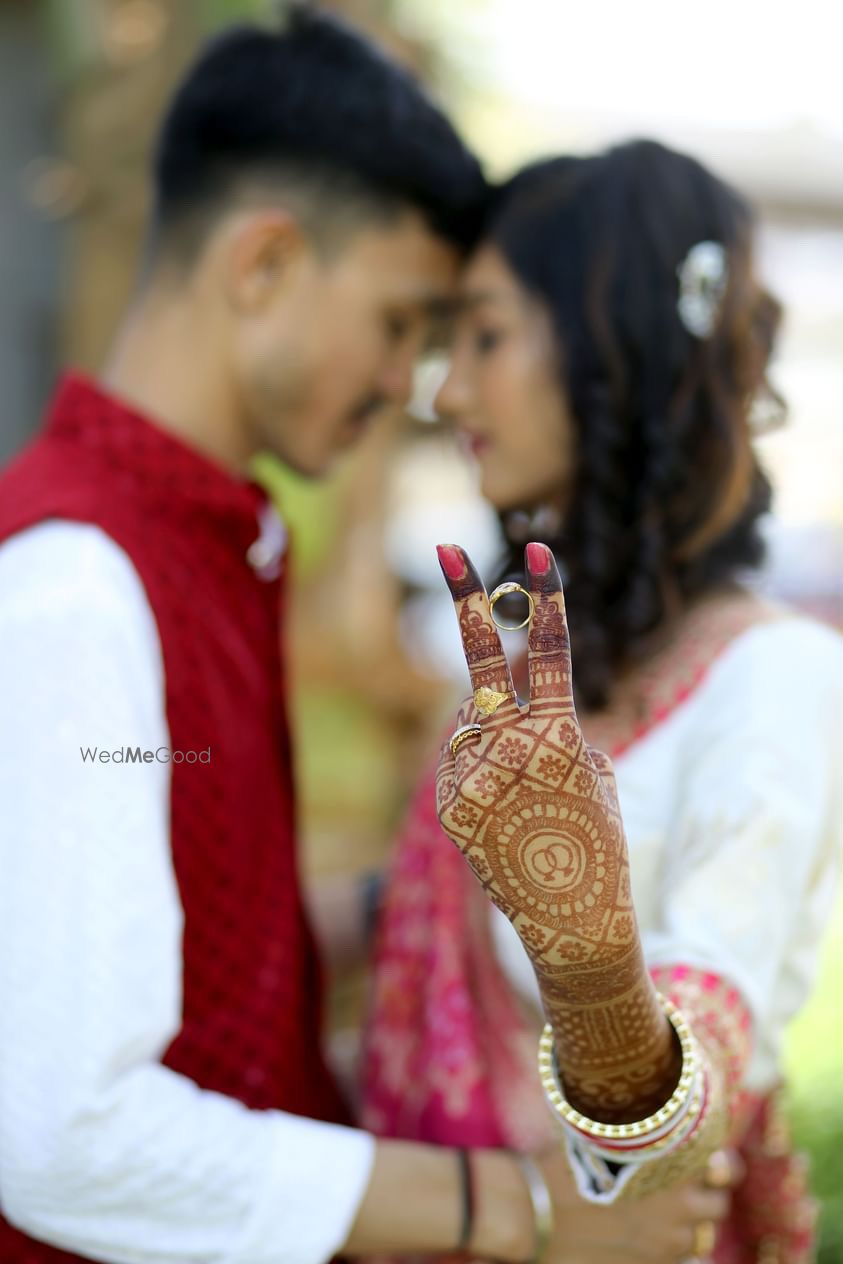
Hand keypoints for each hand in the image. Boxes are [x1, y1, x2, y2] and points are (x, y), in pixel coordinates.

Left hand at [435, 542, 634, 979]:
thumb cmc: (598, 845)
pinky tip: (502, 804)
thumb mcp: (594, 773)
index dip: (544, 600)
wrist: (573, 926)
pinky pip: (459, 759)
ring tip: (521, 785)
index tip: (538, 550)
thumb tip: (499, 694)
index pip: (546, 653)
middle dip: (467, 604)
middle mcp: (507, 755)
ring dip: (491, 730)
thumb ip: (551, 723)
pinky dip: (477, 765)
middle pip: (481, 667)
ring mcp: (471, 781)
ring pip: (472, 721)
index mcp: (559, 741)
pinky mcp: (448, 806)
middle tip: (444, 548)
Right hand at [538, 1146, 737, 1263]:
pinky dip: (674, 1254)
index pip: (725, 1168)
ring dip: (688, 1227)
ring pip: (700, 1239)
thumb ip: (645, 1140)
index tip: (711, 1164)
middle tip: (680, 1190)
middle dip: (703, 1198)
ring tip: (660, 1218)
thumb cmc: (565, 1164)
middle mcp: (680, 1208)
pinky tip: (653, 1242)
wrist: (536, 1211)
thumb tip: (664, 1132)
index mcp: (673, 1166)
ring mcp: (667, 1245)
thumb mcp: (605, 1138)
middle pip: (716, 1206)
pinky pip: (683, 1263)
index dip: (721, 1166)